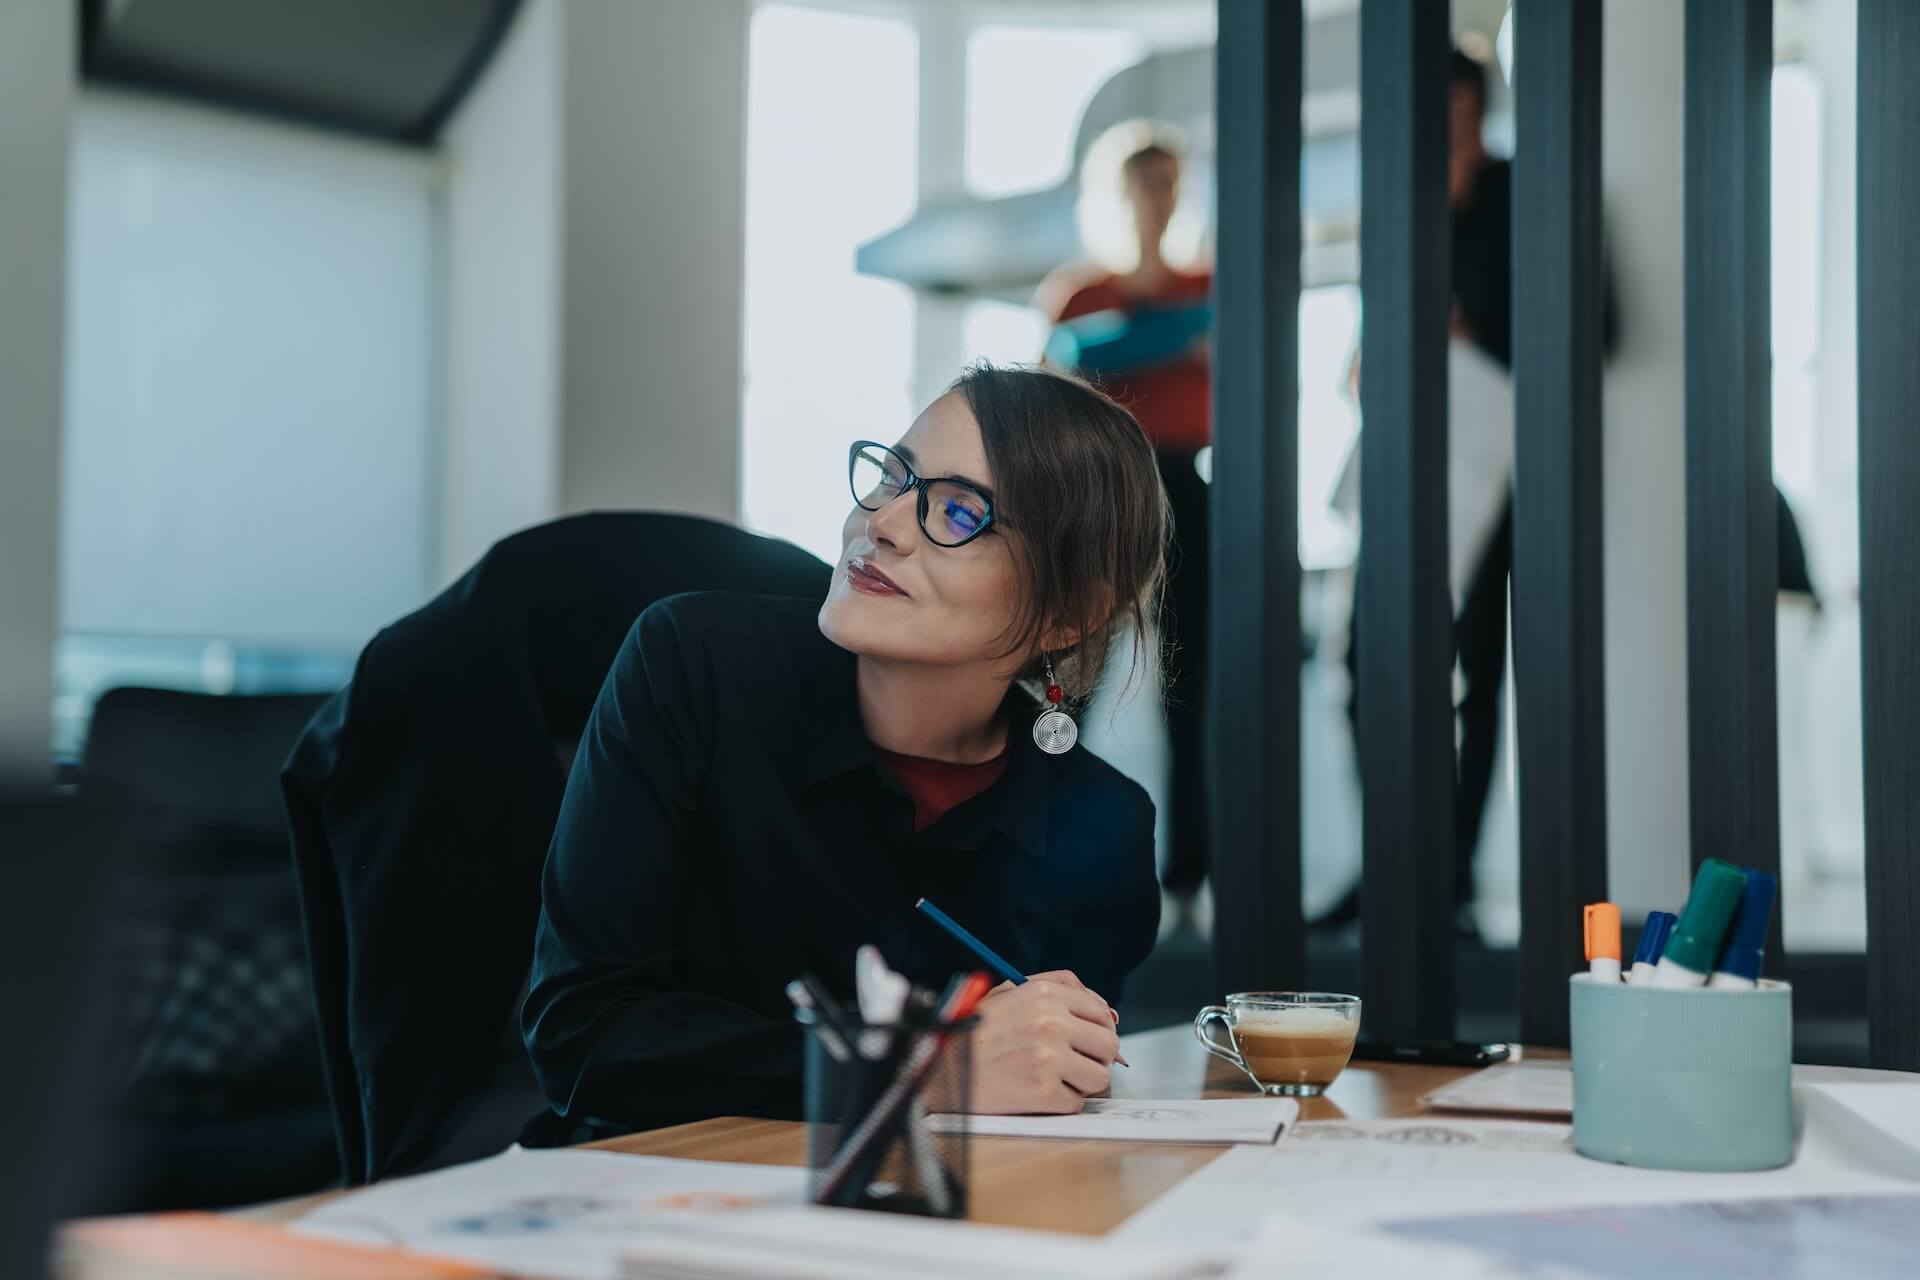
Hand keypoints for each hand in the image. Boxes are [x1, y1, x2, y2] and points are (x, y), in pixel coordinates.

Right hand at [967, 971, 1119, 1114]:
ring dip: (1080, 1083)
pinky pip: (1076, 1104)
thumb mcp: (1009, 992)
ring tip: (1052, 1079)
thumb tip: (1108, 1012)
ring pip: (1098, 1078)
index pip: (1101, 1012)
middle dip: (1094, 1058)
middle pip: (1108, 1046)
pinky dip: (1060, 1104)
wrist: (938, 1067)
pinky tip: (1035, 1094)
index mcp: (1044, 994)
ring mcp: (1048, 1058)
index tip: (1089, 1042)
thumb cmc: (972, 1030)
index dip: (1098, 1031)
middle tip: (1073, 1064)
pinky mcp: (1042, 1092)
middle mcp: (1050, 1022)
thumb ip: (1058, 988)